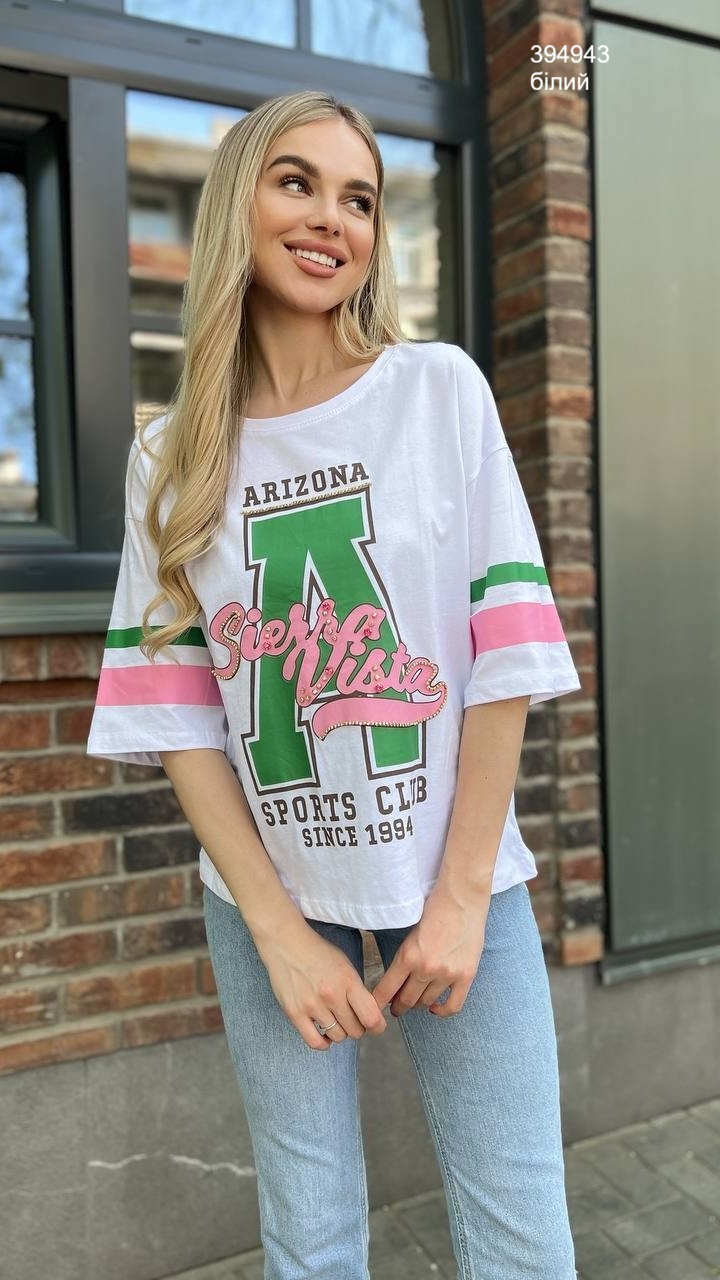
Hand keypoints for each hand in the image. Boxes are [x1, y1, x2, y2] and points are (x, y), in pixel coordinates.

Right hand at [255, 922, 387, 1050]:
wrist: (285, 943)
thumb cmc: (318, 953)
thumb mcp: (345, 965)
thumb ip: (357, 989)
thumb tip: (370, 1013)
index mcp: (348, 980)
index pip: (371, 1016)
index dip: (378, 1026)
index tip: (376, 1025)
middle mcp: (331, 995)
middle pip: (356, 1030)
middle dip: (358, 1027)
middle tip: (352, 1019)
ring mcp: (312, 1006)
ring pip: (338, 1037)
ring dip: (341, 1032)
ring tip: (336, 1021)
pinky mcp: (294, 1013)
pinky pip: (315, 1042)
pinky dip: (324, 1043)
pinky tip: (324, 1033)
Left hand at [370, 880, 490, 1017]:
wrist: (462, 899)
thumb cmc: (434, 910)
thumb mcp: (410, 934)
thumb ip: (404, 958)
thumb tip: (395, 981)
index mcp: (407, 956)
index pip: (386, 990)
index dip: (378, 1003)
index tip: (374, 1009)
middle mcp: (426, 969)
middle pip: (406, 1001)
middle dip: (398, 1006)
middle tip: (395, 1008)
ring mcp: (447, 974)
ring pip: (426, 1003)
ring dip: (419, 1005)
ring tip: (415, 1002)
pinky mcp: (466, 976)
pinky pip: (453, 1006)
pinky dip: (442, 1011)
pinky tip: (435, 1007)